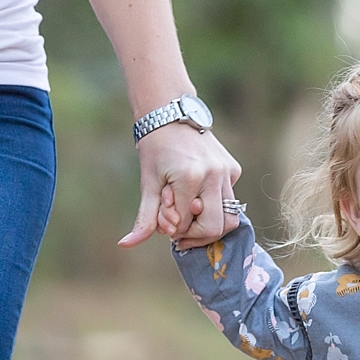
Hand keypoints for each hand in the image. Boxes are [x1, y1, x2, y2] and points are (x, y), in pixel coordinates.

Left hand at [118, 124, 241, 247]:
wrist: (173, 115)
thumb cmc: (156, 149)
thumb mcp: (148, 183)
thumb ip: (144, 217)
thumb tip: (126, 244)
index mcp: (190, 178)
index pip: (186, 224)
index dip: (173, 229)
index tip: (164, 219)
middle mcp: (214, 175)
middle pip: (216, 227)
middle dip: (197, 235)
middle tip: (181, 230)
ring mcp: (227, 172)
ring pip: (230, 217)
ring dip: (210, 224)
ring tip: (192, 218)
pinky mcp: (233, 169)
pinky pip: (229, 199)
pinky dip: (214, 204)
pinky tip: (198, 194)